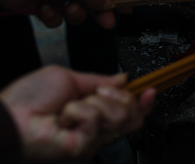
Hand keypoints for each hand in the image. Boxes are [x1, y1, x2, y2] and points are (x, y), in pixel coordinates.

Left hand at [0, 66, 154, 162]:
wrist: (8, 116)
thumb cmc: (27, 99)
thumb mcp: (69, 78)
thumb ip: (98, 79)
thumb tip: (122, 78)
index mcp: (92, 112)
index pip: (128, 112)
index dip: (143, 102)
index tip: (150, 90)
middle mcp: (94, 128)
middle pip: (132, 116)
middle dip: (122, 97)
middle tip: (99, 92)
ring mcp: (90, 139)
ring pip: (118, 115)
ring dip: (94, 102)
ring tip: (72, 106)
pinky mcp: (83, 146)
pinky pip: (97, 121)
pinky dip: (79, 111)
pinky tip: (64, 116)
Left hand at [4, 0, 127, 27]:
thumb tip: (109, 5)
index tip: (126, 9)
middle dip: (98, 11)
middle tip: (108, 23)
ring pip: (75, 10)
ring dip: (73, 12)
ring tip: (68, 9)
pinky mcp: (42, 5)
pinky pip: (56, 17)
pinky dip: (52, 15)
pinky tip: (44, 8)